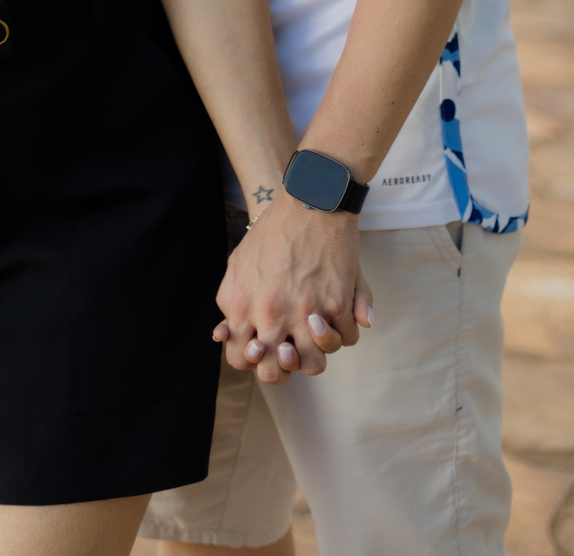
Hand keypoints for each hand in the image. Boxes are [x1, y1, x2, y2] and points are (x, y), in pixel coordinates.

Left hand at [213, 197, 373, 384]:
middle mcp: (274, 315)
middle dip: (283, 366)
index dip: (252, 360)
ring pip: (316, 364)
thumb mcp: (237, 265)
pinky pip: (348, 338)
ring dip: (317, 353)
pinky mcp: (338, 302)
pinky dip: (345, 332)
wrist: (308, 202)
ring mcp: (307, 312)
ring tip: (316, 333)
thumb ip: (230, 303)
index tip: (264, 348)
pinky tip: (339, 316)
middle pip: (278, 372)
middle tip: (291, 348)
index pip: (242, 360)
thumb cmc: (269, 233)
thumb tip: (225, 336)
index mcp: (245, 307)